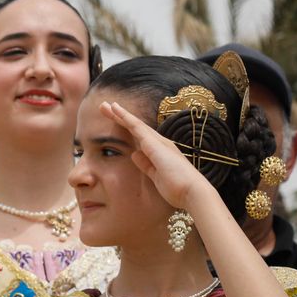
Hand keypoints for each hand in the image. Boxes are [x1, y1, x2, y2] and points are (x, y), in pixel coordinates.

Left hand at [100, 101, 217, 211]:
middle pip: (135, 126)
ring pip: (135, 124)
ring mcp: (158, 142)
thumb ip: (146, 165)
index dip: (125, 126)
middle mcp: (159, 143)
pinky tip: (116, 111)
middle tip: (104, 106)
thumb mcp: (156, 176)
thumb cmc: (177, 188)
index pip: (138, 136)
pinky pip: (137, 128)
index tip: (113, 119)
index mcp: (159, 151)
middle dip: (120, 116)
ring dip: (120, 114)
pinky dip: (126, 118)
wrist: (191, 192)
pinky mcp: (155, 144)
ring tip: (106, 105)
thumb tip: (134, 154)